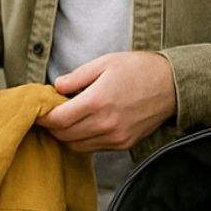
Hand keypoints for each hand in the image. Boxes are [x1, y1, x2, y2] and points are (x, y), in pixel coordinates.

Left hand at [37, 51, 174, 151]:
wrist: (173, 85)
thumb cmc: (138, 69)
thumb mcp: (104, 63)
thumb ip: (76, 77)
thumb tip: (55, 87)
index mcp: (97, 101)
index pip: (57, 120)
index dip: (42, 117)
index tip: (37, 111)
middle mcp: (105, 124)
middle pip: (63, 136)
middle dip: (51, 126)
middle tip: (49, 114)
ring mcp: (115, 137)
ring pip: (76, 146)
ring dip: (65, 135)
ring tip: (66, 119)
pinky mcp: (123, 144)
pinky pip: (92, 148)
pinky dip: (82, 140)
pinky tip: (84, 124)